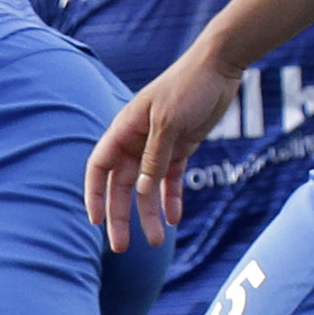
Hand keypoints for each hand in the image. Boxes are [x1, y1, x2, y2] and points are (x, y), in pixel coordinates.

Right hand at [86, 50, 236, 249]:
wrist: (219, 67)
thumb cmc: (187, 87)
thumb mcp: (169, 122)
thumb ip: (154, 156)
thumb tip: (141, 190)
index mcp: (124, 130)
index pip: (99, 167)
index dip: (94, 194)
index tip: (96, 221)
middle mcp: (137, 141)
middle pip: (122, 186)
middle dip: (121, 216)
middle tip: (121, 247)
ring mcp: (158, 146)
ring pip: (147, 189)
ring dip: (149, 215)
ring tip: (158, 242)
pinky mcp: (180, 148)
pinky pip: (171, 181)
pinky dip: (171, 199)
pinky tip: (175, 219)